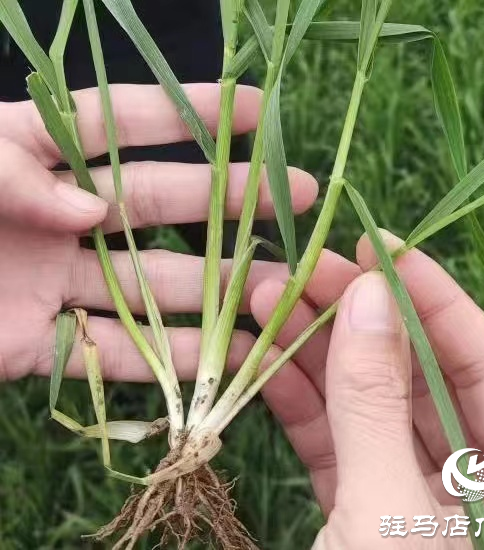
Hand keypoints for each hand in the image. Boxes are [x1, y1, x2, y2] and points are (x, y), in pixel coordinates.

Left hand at [0, 84, 317, 380]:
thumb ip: (15, 174)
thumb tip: (88, 212)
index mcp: (33, 156)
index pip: (123, 124)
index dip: (190, 113)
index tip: (256, 110)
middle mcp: (57, 218)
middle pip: (158, 204)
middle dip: (231, 199)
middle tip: (298, 194)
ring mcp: (55, 283)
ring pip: (151, 285)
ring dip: (215, 288)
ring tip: (279, 286)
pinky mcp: (40, 347)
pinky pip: (115, 354)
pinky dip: (167, 359)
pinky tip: (223, 357)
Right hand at [252, 230, 483, 547]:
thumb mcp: (390, 514)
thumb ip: (377, 409)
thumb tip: (366, 298)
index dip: (438, 301)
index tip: (382, 250)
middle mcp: (478, 491)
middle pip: (419, 379)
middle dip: (358, 319)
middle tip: (306, 269)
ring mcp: (413, 501)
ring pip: (367, 407)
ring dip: (315, 352)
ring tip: (268, 301)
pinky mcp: (360, 516)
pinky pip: (334, 445)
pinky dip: (299, 404)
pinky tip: (263, 360)